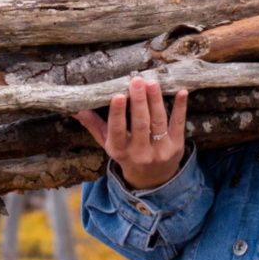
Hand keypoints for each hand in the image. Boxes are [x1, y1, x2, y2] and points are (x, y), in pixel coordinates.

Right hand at [73, 77, 188, 189]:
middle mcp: (140, 152)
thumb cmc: (126, 154)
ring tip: (152, 82)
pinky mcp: (177, 145)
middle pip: (140, 124)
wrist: (152, 178)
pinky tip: (182, 92)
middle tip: (136, 80)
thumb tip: (76, 109)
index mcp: (120, 150)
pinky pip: (179, 124)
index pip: (117, 130)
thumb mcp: (108, 144)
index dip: (118, 113)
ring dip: (156, 101)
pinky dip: (181, 107)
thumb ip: (94, 125)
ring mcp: (160, 150)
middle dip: (139, 101)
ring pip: (158, 121)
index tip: (117, 96)